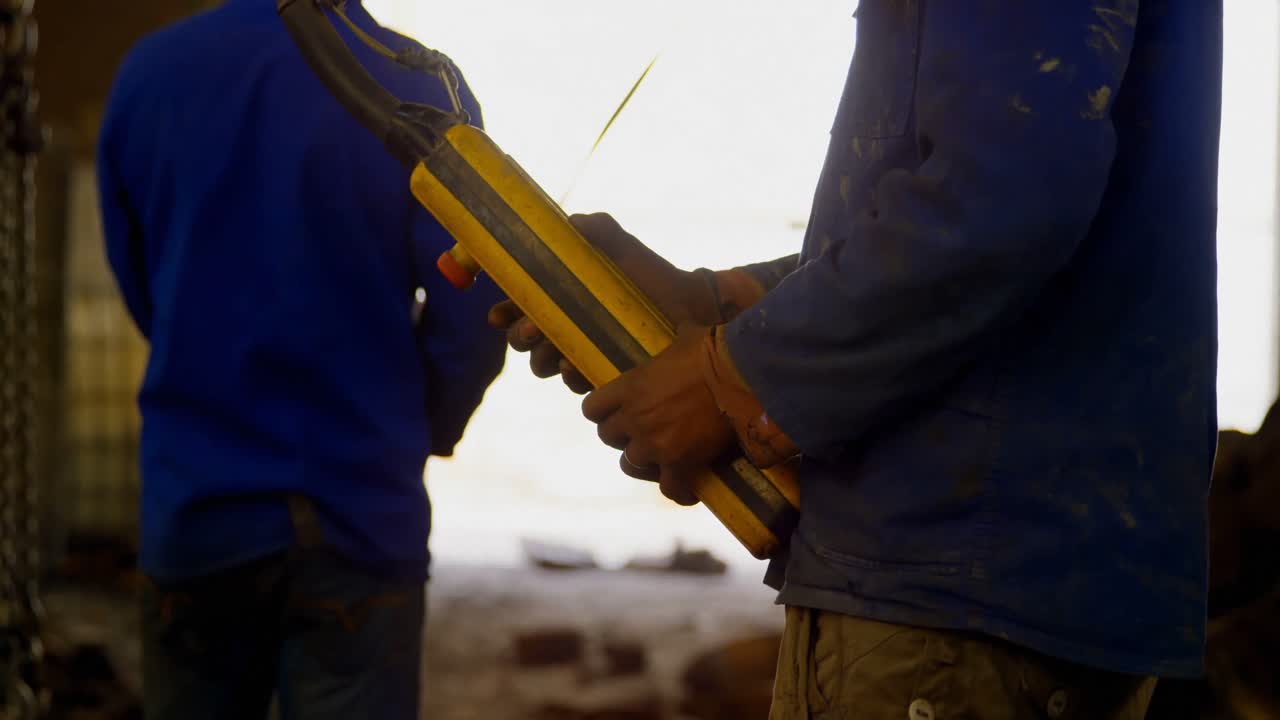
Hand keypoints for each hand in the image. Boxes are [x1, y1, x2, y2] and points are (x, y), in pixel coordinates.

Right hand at [487, 212, 721, 393]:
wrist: (694, 310)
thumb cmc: (657, 279)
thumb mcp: (627, 252)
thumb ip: (601, 231)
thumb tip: (573, 220)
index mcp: (565, 298)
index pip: (523, 306)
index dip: (505, 312)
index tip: (497, 316)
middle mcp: (569, 327)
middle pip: (526, 339)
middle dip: (522, 336)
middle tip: (532, 331)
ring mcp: (584, 353)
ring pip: (545, 365)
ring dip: (543, 360)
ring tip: (557, 352)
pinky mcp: (603, 376)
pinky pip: (576, 383)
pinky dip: (571, 375)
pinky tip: (576, 367)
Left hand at [582, 325, 735, 504]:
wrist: (742, 375)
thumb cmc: (714, 351)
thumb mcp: (684, 339)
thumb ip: (674, 344)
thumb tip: (685, 327)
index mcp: (630, 387)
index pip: (592, 409)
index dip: (603, 412)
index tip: (616, 411)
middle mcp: (635, 418)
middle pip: (609, 437)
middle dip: (624, 435)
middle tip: (644, 431)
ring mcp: (655, 444)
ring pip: (631, 464)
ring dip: (646, 461)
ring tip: (664, 458)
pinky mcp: (681, 463)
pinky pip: (670, 488)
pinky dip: (679, 490)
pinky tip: (689, 488)